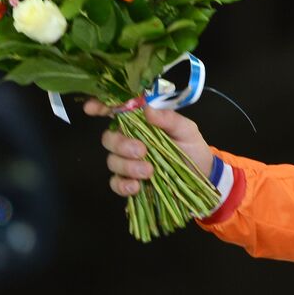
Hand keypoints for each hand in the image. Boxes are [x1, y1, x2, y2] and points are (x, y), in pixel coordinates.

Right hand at [87, 100, 212, 197]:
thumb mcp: (186, 130)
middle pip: (109, 139)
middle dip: (121, 144)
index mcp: (140, 123)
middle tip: (142, 151)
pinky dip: (123, 185)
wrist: (202, 174)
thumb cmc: (191, 146)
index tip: (91, 108)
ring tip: (149, 171)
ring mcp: (127, 162)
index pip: (115, 113)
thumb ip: (169, 119)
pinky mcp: (129, 182)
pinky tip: (136, 186)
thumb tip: (148, 109)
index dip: (100, 108)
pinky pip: (116, 183)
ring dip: (127, 166)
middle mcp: (129, 141)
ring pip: (112, 161)